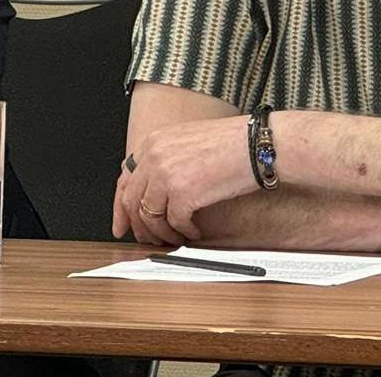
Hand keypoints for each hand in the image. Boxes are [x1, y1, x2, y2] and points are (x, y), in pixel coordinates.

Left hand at [112, 115, 259, 245]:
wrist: (260, 144)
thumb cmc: (235, 141)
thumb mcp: (189, 140)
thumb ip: (167, 159)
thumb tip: (155, 189)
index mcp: (154, 142)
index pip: (125, 179)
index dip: (121, 206)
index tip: (123, 223)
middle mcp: (155, 156)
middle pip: (132, 201)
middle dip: (138, 226)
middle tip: (146, 239)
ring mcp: (166, 175)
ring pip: (150, 216)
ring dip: (161, 233)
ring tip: (174, 239)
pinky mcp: (183, 194)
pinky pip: (174, 223)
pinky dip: (183, 233)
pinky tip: (194, 233)